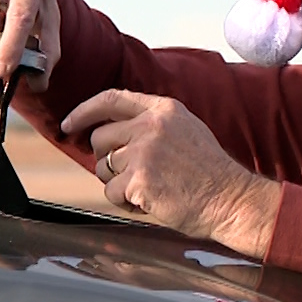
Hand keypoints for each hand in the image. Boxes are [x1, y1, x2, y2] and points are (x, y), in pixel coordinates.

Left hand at [63, 90, 282, 258]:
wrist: (232, 200)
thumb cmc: (211, 172)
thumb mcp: (186, 130)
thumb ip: (153, 123)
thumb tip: (112, 132)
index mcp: (163, 109)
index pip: (111, 99)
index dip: (85, 111)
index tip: (69, 124)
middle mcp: (151, 126)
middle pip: (100, 138)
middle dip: (106, 159)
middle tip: (128, 175)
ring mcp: (144, 152)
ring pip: (103, 167)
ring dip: (117, 183)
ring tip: (147, 189)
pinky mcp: (140, 180)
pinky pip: (112, 192)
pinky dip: (125, 202)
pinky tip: (149, 202)